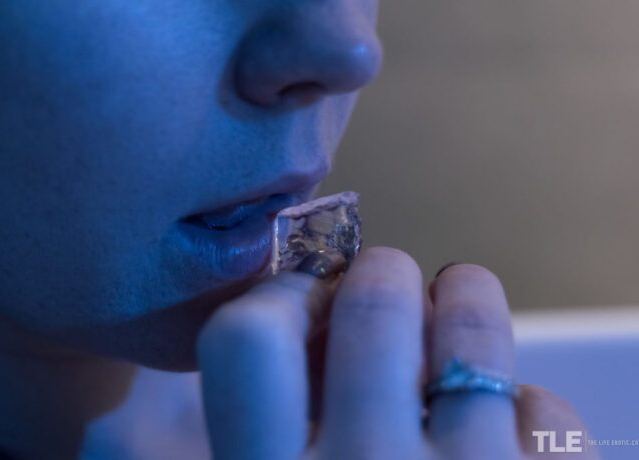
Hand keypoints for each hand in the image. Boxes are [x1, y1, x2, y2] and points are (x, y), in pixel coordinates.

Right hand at [196, 247, 598, 458]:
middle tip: (386, 283)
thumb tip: (233, 361)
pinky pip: (544, 411)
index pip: (246, 336)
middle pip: (374, 300)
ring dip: (468, 300)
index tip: (305, 295)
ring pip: (473, 326)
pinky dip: (525, 403)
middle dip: (381, 276)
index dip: (277, 296)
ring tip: (464, 298)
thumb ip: (248, 430)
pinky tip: (506, 421)